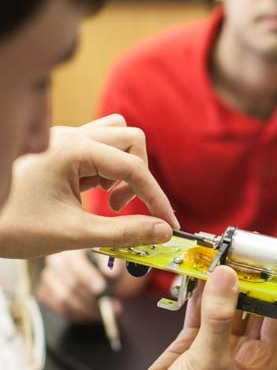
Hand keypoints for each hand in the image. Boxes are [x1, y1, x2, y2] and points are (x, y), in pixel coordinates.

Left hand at [0, 115, 178, 257]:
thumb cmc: (10, 225)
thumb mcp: (72, 234)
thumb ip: (123, 232)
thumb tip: (161, 231)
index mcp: (73, 151)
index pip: (134, 167)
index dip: (156, 198)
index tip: (168, 223)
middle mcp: (71, 137)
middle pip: (131, 138)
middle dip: (139, 175)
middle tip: (122, 207)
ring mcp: (65, 139)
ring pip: (116, 135)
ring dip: (124, 165)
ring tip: (108, 196)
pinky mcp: (61, 148)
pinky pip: (99, 147)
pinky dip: (107, 168)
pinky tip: (93, 191)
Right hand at [37, 250, 124, 321]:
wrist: (97, 265)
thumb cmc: (104, 257)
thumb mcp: (112, 254)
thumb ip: (111, 261)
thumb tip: (111, 274)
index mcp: (70, 246)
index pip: (75, 264)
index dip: (88, 277)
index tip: (101, 289)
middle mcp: (54, 260)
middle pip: (69, 286)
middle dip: (91, 300)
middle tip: (110, 306)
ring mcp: (48, 277)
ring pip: (64, 300)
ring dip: (88, 310)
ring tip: (108, 311)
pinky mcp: (45, 292)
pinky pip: (61, 309)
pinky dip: (80, 315)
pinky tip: (96, 313)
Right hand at [129, 266, 276, 369]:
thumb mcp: (209, 362)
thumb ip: (219, 318)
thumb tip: (227, 277)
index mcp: (261, 363)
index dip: (275, 286)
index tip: (268, 260)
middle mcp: (243, 352)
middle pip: (251, 304)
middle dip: (245, 278)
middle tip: (239, 252)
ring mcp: (219, 344)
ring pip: (225, 303)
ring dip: (220, 281)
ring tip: (218, 256)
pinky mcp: (195, 340)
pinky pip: (201, 308)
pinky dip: (198, 291)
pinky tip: (198, 274)